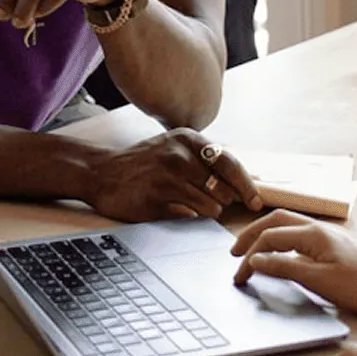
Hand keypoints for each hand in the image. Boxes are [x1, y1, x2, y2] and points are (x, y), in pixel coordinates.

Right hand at [85, 127, 262, 221]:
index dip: (248, 186)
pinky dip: (188, 215)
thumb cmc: (144, 163)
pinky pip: (189, 216)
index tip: (256, 201)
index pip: (231, 164)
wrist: (100, 172)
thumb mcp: (175, 148)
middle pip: (224, 189)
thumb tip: (247, 179)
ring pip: (210, 206)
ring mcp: (167, 178)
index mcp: (188, 139)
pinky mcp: (156, 200)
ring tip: (188, 203)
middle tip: (212, 201)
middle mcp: (179, 155)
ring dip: (206, 211)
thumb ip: (206, 160)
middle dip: (224, 200)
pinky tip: (173, 206)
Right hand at [231, 212, 356, 313]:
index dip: (249, 258)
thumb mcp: (320, 281)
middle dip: (250, 235)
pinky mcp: (333, 244)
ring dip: (265, 234)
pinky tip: (280, 252)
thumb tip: (256, 260)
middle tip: (234, 253)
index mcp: (311, 235)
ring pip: (287, 224)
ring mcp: (326, 235)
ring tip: (250, 249)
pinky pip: (298, 233)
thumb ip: (285, 268)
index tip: (239, 277)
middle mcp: (317, 229)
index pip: (269, 240)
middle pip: (274, 222)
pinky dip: (280, 239)